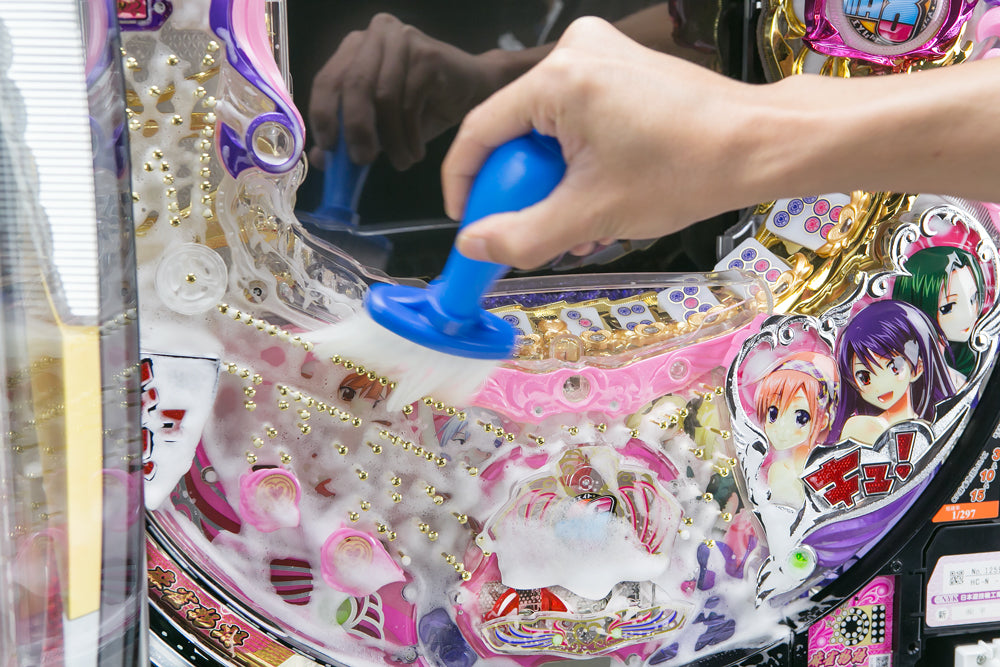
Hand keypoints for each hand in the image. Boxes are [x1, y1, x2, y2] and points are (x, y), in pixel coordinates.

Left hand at [308, 13, 518, 170]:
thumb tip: (320, 159)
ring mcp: (402, 40)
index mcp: (355, 48)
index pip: (327, 80)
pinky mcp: (427, 53)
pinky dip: (410, 134)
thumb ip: (349, 135)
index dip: (323, 115)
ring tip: (401, 162)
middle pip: (353, 86)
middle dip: (356, 130)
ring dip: (390, 140)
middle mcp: (375, 36)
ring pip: (383, 98)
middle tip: (363, 161)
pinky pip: (409, 102)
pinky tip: (416, 150)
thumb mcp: (381, 124)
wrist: (475, 90)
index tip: (329, 149)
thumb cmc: (425, 106)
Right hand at [442, 17, 770, 269]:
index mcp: (559, 78)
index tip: (468, 223)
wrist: (760, 146)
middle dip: (523, 191)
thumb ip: (522, 236)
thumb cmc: (690, 168)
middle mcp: (576, 52)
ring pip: (547, 130)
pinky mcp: (622, 68)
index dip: (465, 186)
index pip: (480, 132)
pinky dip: (579, 160)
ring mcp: (602, 56)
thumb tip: (475, 247)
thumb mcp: (592, 216)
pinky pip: (576, 119)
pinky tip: (599, 197)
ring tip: (580, 223)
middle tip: (534, 230)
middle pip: (515, 133)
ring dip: (554, 182)